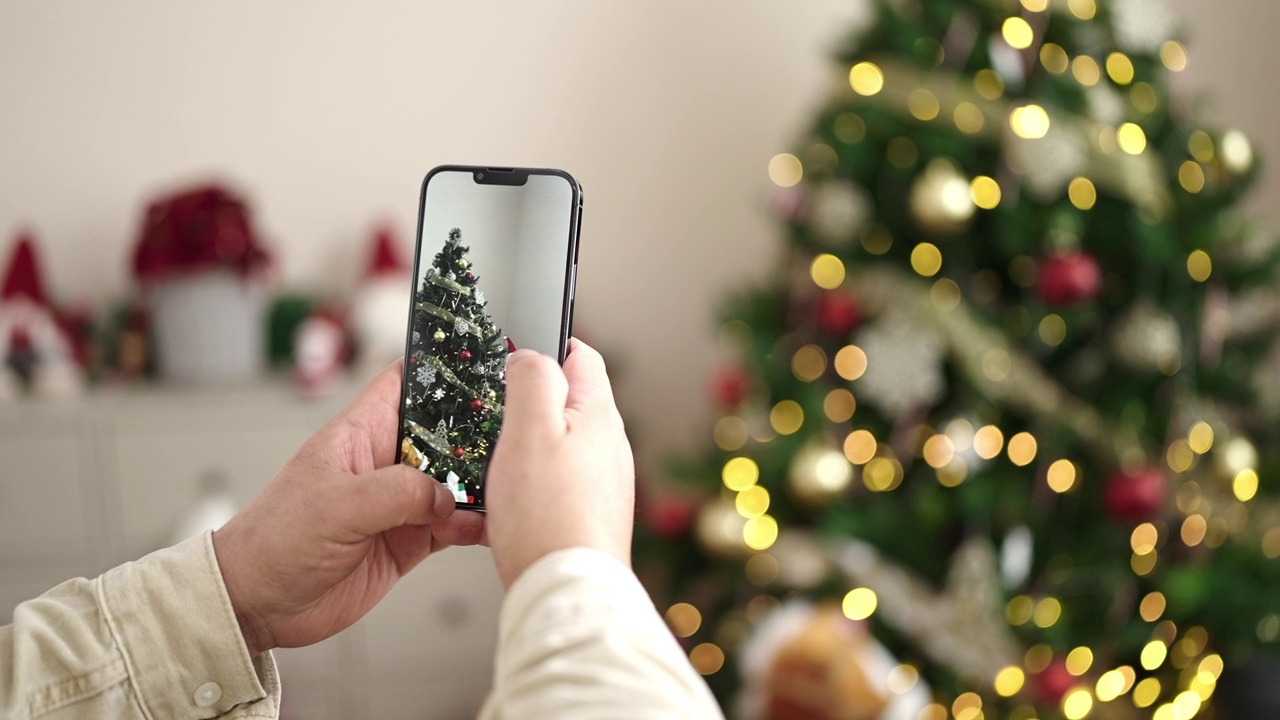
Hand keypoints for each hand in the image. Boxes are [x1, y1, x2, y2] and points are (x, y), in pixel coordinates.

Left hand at [213, 361, 484, 655]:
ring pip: (458, 480)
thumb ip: (396, 493)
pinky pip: (456, 524)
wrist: (258, 604)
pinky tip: (490, 526)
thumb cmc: (274, 541)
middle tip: (514, 434)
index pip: (406, 382)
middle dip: (478, 432)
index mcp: (361, 433)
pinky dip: (477, 525)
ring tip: (506, 486)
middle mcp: (386, 462)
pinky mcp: (410, 540)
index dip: (441, 369)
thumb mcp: (336, 506)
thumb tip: (446, 498)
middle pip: (446, 432)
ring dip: (483, 484)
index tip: (483, 362)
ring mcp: (400, 502)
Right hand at [485, 338, 635, 587]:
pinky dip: (536, 482)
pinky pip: (561, 482)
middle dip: (532, 400)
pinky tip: (514, 500)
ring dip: (531, 445)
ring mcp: (605, 483)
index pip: (580, 355)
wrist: (567, 592)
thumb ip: (532, 379)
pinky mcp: (593, 515)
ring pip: (563, 444)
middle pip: (569, 401)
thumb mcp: (529, 428)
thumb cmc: (548, 516)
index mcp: (599, 414)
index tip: (516, 348)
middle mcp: (610, 447)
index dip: (547, 343)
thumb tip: (529, 355)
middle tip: (495, 409)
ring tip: (499, 460)